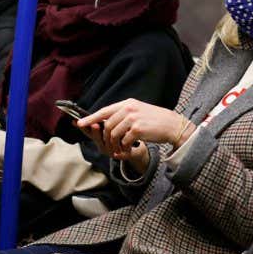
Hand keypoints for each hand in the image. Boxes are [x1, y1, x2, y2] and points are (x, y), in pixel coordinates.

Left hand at [78, 100, 193, 156]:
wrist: (172, 125)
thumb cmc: (155, 120)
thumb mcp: (139, 111)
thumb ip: (124, 114)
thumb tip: (107, 121)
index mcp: (127, 103)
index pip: (104, 110)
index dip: (91, 118)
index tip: (80, 123)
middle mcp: (129, 109)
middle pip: (107, 125)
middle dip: (105, 138)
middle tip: (109, 146)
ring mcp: (133, 118)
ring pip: (113, 134)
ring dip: (114, 145)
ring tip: (119, 150)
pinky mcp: (138, 129)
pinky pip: (123, 141)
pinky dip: (123, 148)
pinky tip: (127, 150)